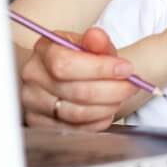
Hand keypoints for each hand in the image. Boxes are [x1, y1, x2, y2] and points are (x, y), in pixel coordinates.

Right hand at [19, 27, 138, 131]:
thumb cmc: (84, 59)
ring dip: (107, 106)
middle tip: (132, 86)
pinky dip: (97, 122)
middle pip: (75, 91)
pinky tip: (108, 111)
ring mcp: (33, 102)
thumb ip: (97, 41)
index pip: (65, 64)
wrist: (77, 76)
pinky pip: (74, 129)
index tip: (126, 69)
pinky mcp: (40, 123)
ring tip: (121, 97)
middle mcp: (33, 76)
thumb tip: (96, 36)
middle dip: (112, 90)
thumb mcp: (93, 45)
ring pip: (76, 113)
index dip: (100, 69)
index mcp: (44, 49)